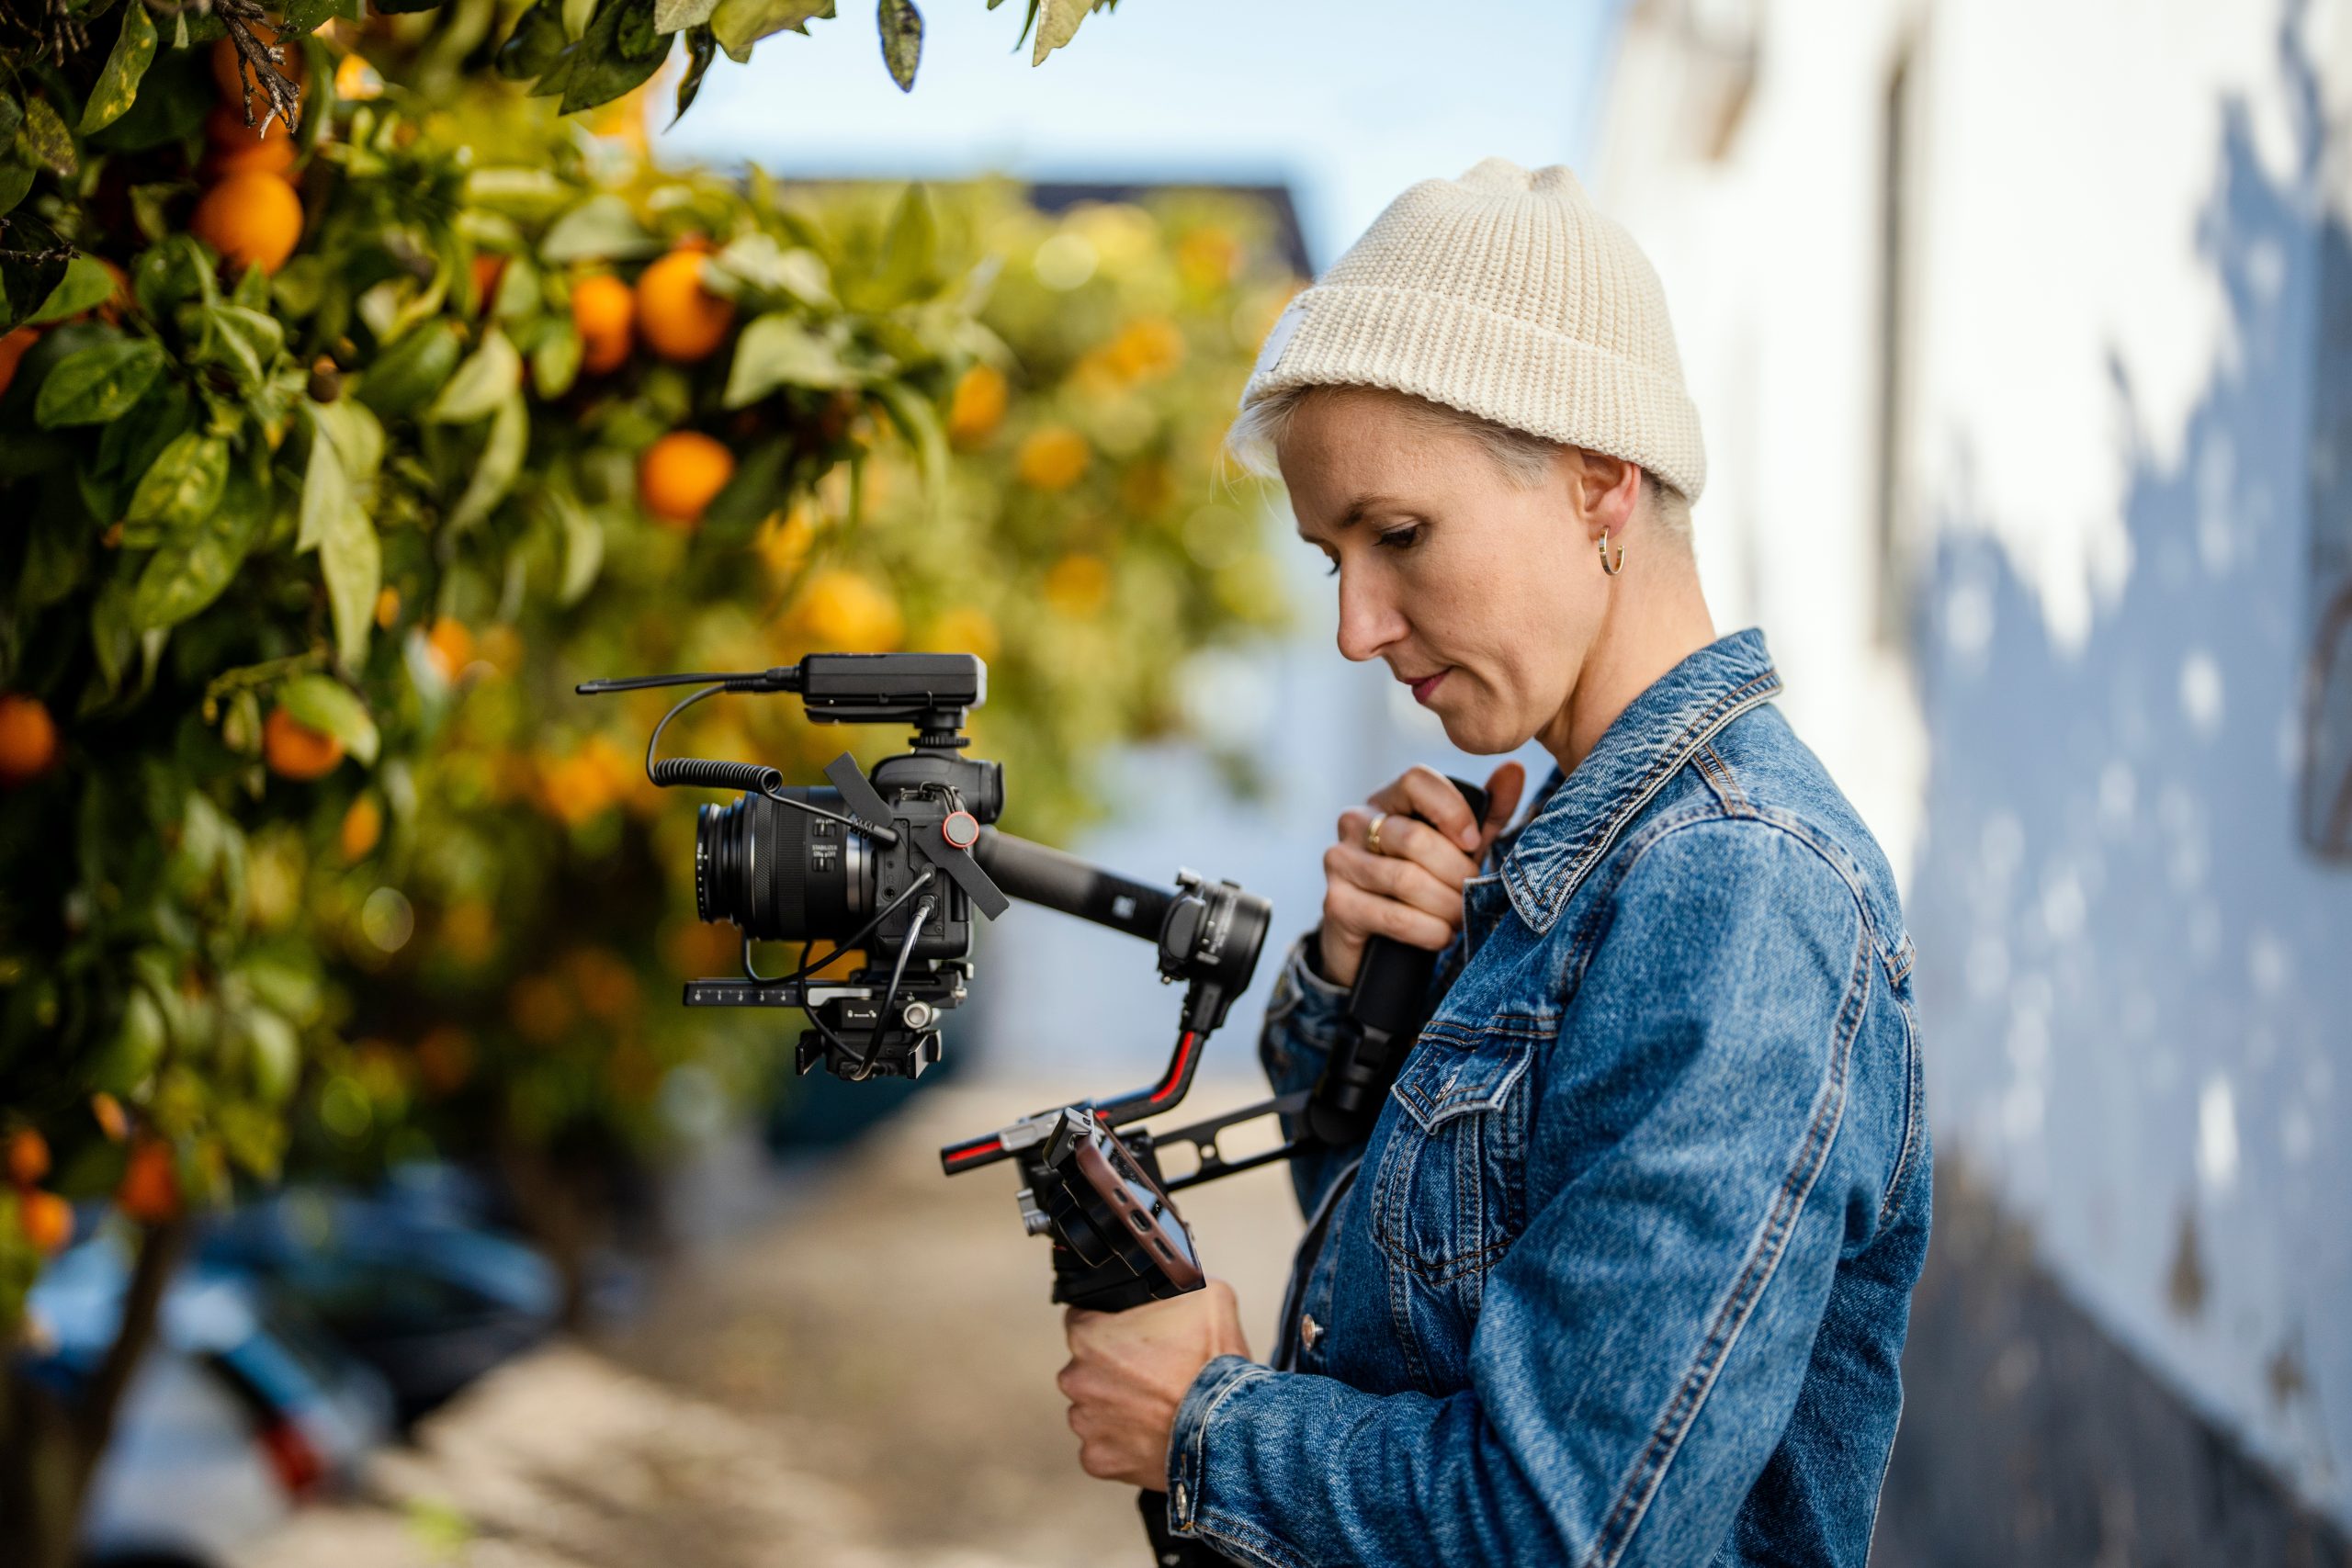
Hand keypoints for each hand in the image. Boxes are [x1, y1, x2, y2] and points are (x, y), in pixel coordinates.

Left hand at [1059, 1280, 1250, 1490]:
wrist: (1229, 1430)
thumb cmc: (1213, 1366)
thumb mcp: (1208, 1295)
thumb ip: (1176, 1283)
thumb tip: (1175, 1277)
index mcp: (1090, 1336)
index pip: (1082, 1319)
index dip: (1109, 1325)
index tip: (1131, 1335)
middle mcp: (1077, 1379)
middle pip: (1087, 1367)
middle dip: (1113, 1369)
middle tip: (1150, 1373)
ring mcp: (1086, 1423)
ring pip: (1093, 1408)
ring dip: (1116, 1407)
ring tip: (1155, 1407)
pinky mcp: (1098, 1460)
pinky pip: (1102, 1447)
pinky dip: (1121, 1444)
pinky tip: (1150, 1434)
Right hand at [1317, 761, 1525, 987]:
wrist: (1377, 944)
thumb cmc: (1426, 884)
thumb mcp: (1461, 848)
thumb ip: (1487, 812)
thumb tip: (1513, 769)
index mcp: (1387, 800)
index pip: (1416, 780)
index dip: (1452, 810)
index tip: (1474, 842)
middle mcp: (1355, 822)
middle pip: (1414, 837)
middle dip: (1456, 871)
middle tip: (1472, 893)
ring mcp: (1340, 861)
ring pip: (1406, 879)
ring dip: (1446, 905)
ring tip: (1461, 917)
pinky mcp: (1336, 903)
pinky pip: (1394, 916)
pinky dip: (1428, 930)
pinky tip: (1442, 936)